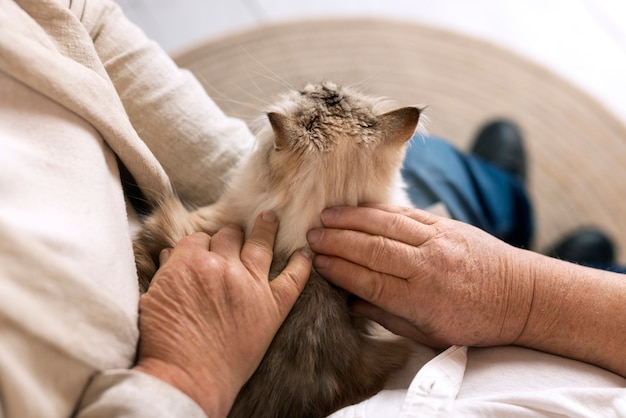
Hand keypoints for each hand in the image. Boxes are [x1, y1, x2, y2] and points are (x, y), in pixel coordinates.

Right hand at [134, 212, 311, 417]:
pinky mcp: (272, 306)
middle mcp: (222, 265)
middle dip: (230, 236)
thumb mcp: (154, 297)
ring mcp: (250, 284)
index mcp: (190, 260)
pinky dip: (302, 264)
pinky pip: (293, 278)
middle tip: (234, 236)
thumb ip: (168, 270)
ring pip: (261, 244)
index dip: (202, 244)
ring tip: (270, 219)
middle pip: (230, 236)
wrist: (187, 377)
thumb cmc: (163, 342)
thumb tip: (173, 254)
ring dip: (265, 228)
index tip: (204, 249)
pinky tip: (306, 253)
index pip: (200, 238)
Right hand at [306, 204, 533, 348]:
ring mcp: (438, 241)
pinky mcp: (446, 225)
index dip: (339, 270)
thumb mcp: (431, 334)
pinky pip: (406, 213)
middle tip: (312, 237)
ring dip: (352, 219)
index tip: (317, 263)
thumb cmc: (476, 320)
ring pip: (385, 225)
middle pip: (371, 249)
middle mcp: (428, 266)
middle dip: (337, 241)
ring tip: (327, 216)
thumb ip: (389, 317)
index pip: (369, 280)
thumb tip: (352, 304)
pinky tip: (360, 209)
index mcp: (422, 299)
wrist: (522, 294)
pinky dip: (379, 210)